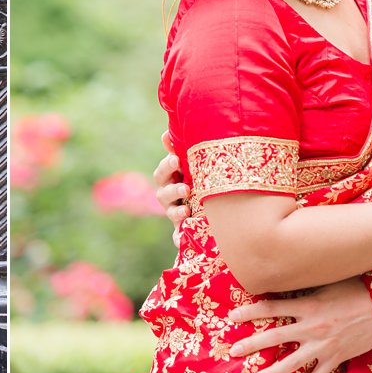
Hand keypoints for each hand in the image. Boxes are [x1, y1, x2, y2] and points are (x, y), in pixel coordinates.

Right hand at [154, 132, 190, 247]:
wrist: (209, 208)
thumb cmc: (197, 179)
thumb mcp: (189, 165)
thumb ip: (178, 150)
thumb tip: (166, 133)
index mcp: (170, 179)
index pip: (162, 172)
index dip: (167, 166)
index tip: (176, 160)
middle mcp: (169, 197)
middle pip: (163, 193)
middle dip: (173, 190)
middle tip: (185, 188)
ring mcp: (175, 214)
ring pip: (171, 213)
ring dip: (176, 211)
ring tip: (186, 210)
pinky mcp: (182, 230)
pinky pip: (178, 236)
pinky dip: (179, 238)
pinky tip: (182, 240)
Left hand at [227, 279, 371, 372]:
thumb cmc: (358, 288)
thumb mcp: (328, 283)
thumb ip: (306, 288)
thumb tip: (287, 283)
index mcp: (308, 304)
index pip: (271, 308)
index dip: (250, 312)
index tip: (232, 318)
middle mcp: (311, 327)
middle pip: (274, 337)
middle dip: (252, 345)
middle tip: (233, 352)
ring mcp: (323, 345)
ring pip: (291, 363)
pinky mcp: (336, 358)